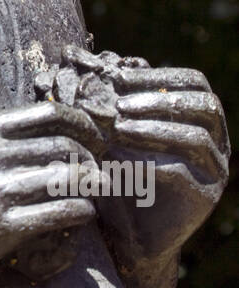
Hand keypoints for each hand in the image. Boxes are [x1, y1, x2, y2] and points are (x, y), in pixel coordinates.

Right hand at [0, 100, 105, 285]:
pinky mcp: (2, 227)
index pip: (50, 114)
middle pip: (65, 147)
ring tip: (96, 193)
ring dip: (92, 186)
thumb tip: (45, 133)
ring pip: (69, 178)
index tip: (96, 138)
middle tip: (100, 172)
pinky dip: (82, 212)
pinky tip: (83, 215)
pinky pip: (62, 211)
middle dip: (91, 160)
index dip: (83, 124)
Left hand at [42, 46, 229, 270]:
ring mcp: (214, 170)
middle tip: (120, 103)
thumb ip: (103, 97)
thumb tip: (72, 54)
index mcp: (198, 117)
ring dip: (156, 126)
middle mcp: (215, 141)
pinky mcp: (204, 198)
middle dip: (160, 98)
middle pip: (205, 104)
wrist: (121, 234)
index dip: (156, 76)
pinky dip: (152, 159)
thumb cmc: (113, 173)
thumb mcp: (107, 132)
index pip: (192, 82)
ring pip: (199, 136)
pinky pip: (186, 172)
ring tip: (119, 125)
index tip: (116, 77)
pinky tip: (120, 156)